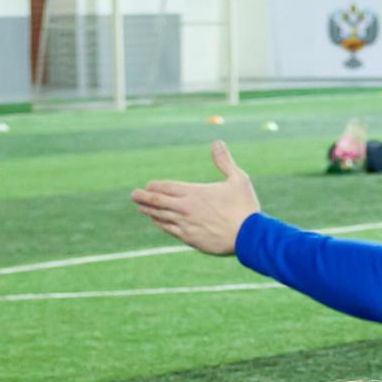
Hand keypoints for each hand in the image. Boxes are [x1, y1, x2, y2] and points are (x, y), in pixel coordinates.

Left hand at [130, 141, 260, 256]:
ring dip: (148, 211)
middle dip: (143, 197)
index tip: (148, 185)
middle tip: (133, 195)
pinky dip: (160, 225)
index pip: (167, 187)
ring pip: (160, 217)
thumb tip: (217, 142)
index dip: (156, 186)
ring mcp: (186, 225)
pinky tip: (156, 222)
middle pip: (158, 202)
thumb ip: (224, 161)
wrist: (248, 236)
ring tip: (140, 208)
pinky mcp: (189, 239)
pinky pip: (169, 230)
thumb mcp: (238, 179)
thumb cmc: (245, 207)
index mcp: (195, 192)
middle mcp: (186, 208)